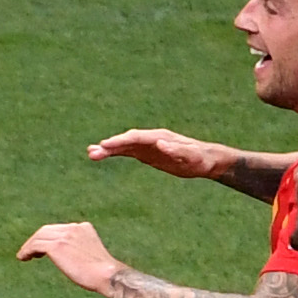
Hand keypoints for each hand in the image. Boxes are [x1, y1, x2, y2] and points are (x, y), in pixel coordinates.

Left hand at [16, 219, 119, 292]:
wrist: (106, 275)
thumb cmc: (101, 273)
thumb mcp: (90, 255)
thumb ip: (79, 251)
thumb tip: (71, 261)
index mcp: (83, 228)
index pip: (59, 229)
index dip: (48, 237)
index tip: (42, 248)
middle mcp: (74, 228)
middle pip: (47, 230)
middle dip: (36, 239)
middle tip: (28, 252)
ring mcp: (65, 235)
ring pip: (39, 236)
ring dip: (29, 246)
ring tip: (23, 256)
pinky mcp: (57, 246)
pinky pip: (36, 245)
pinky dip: (27, 250)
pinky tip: (23, 258)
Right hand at [89, 126, 238, 181]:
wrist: (206, 159)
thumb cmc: (200, 159)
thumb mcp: (190, 156)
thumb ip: (176, 150)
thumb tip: (160, 142)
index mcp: (160, 137)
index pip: (136, 138)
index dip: (120, 141)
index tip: (106, 146)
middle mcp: (152, 138)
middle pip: (127, 140)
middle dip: (110, 146)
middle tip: (92, 152)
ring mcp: (148, 145)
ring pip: (124, 146)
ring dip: (108, 149)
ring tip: (91, 154)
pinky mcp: (147, 153)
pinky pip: (127, 152)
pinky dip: (114, 153)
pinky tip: (102, 155)